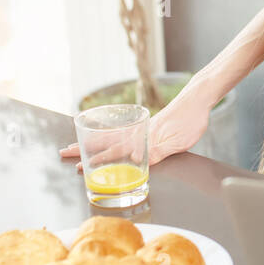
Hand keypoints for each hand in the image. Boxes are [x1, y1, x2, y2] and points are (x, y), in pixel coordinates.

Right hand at [59, 93, 211, 173]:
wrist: (198, 99)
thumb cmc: (192, 120)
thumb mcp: (179, 141)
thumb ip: (159, 151)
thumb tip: (139, 161)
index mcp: (143, 137)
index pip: (115, 151)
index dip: (98, 160)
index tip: (80, 166)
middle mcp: (138, 130)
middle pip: (106, 141)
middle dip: (85, 148)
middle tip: (65, 152)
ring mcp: (142, 126)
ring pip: (112, 135)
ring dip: (93, 141)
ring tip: (77, 143)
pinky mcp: (148, 123)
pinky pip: (123, 130)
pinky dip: (109, 133)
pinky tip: (104, 136)